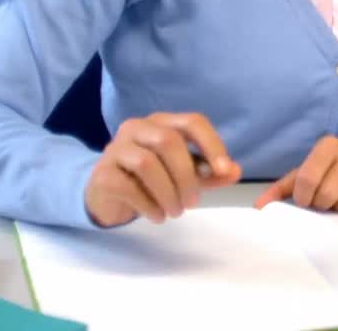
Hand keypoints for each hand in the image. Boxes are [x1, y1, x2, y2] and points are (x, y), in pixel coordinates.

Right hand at [84, 112, 240, 226]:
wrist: (108, 196)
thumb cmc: (151, 180)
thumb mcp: (184, 175)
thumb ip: (209, 174)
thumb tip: (235, 172)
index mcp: (162, 123)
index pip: (192, 122)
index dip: (212, 145)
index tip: (225, 171)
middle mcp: (137, 128)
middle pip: (169, 141)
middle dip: (186, 176)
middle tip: (193, 203)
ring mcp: (116, 148)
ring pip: (147, 163)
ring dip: (168, 193)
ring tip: (175, 212)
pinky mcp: (102, 173)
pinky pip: (128, 186)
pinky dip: (149, 205)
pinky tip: (157, 216)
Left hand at [254, 136, 337, 212]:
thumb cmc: (331, 168)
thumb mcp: (306, 172)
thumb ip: (282, 188)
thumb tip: (259, 207)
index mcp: (327, 146)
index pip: (308, 178)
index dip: (304, 196)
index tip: (305, 200)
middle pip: (328, 194)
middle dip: (322, 204)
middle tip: (323, 201)